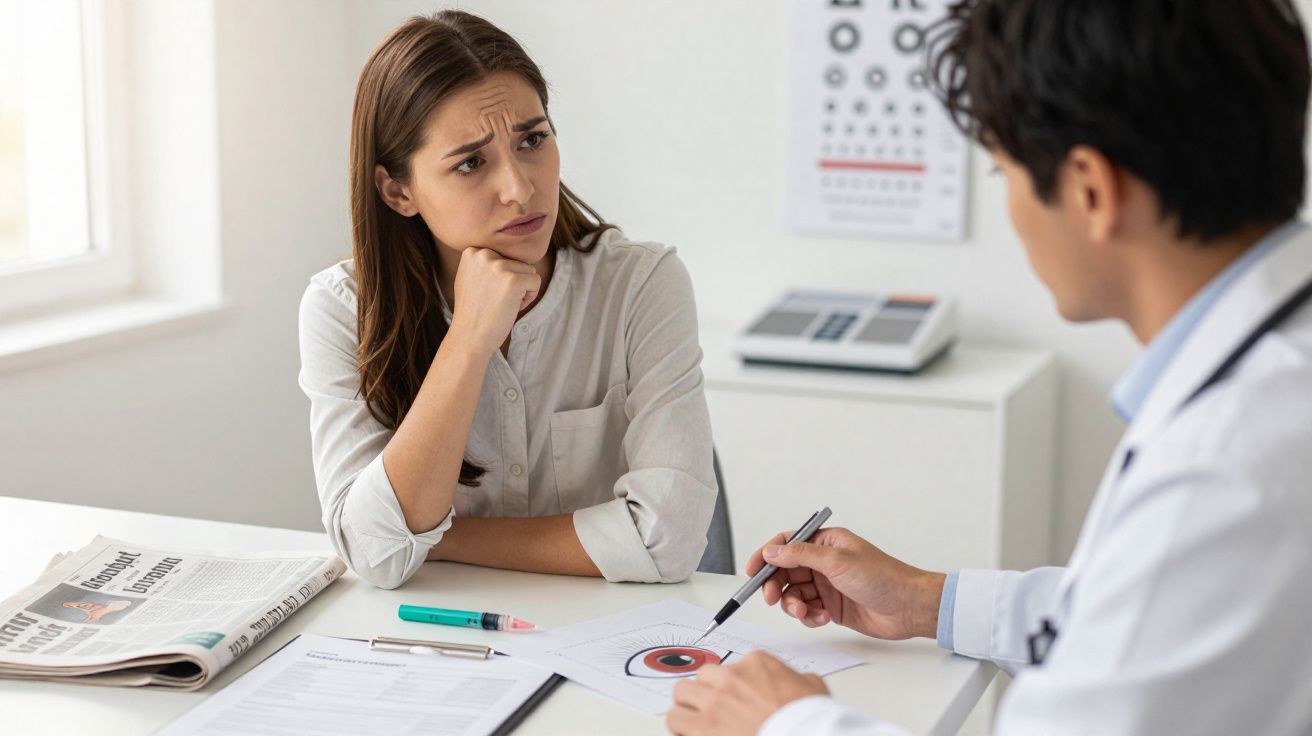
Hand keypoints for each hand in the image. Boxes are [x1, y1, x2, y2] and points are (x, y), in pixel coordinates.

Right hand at [447, 247, 541, 356]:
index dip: (502, 277)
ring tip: (503, 304)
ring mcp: (498, 266)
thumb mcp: (469, 278)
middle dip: (513, 282)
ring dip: (522, 290)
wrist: (469, 337)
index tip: (487, 292)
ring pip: (529, 271)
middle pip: (518, 262)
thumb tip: (503, 254)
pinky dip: (529, 297)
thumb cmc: (473, 312)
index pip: (505, 256)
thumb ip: (484, 263)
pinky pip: (536, 281)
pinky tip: (512, 307)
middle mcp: (483, 254)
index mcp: (472, 252)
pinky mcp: (513, 280)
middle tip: (496, 300)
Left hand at [666, 651, 827, 735]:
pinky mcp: (702, 726)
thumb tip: (794, 683)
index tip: (736, 698)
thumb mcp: (812, 686)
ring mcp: (714, 701)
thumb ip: (794, 678)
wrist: (803, 735)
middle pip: (702, 677)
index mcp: (756, 663)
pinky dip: (680, 726)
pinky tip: (689, 733)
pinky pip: (674, 718)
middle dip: (706, 692)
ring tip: (695, 720)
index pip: (731, 667)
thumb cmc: (809, 718)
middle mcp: (730, 677)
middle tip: (713, 709)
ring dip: (687, 706)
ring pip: (681, 693)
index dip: (732, 686)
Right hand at [747, 527, 944, 640]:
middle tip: (771, 599)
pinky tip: (823, 618)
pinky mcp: (831, 606)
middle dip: (775, 586)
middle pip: (784, 571)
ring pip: (793, 593)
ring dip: (794, 605)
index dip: (765, 556)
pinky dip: (809, 616)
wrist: (908, 607)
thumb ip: (800, 555)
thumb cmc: (883, 577)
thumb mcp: (837, 561)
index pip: (786, 543)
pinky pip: (807, 610)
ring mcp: (827, 584)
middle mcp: (823, 561)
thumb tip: (771, 550)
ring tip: (806, 612)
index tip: (751, 572)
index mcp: (825, 541)